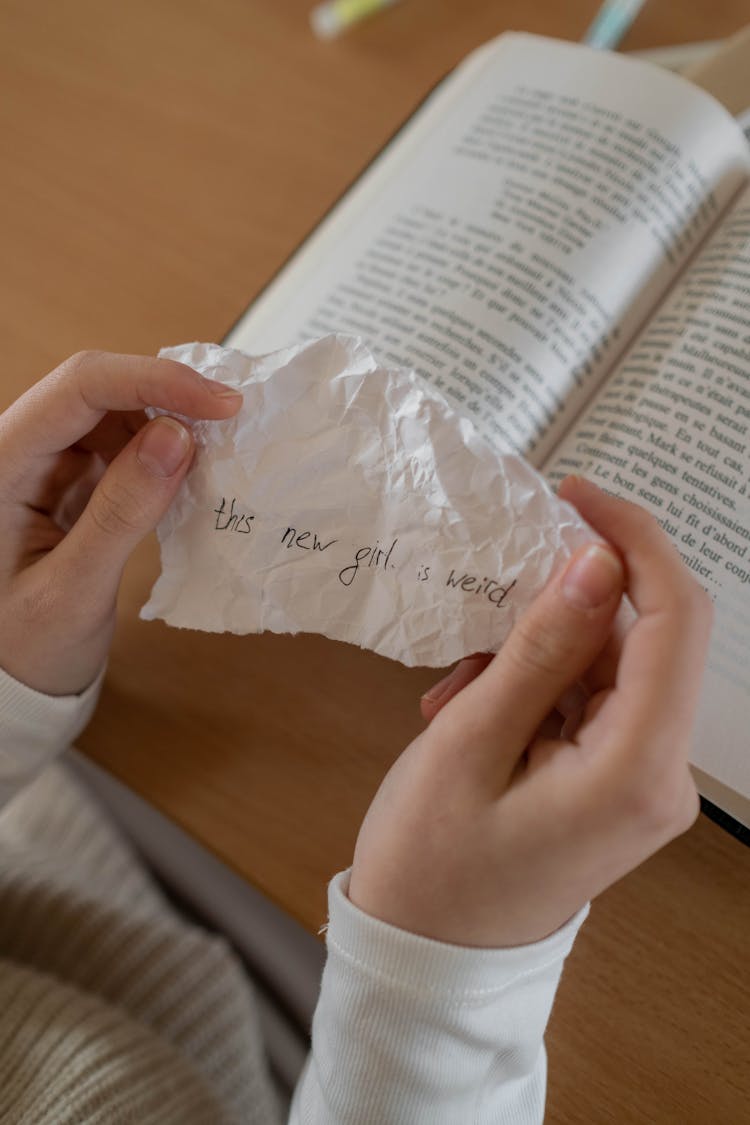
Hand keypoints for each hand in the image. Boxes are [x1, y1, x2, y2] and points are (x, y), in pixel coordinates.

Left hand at [0, 350, 241, 694]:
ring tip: (219, 450)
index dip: (153, 380)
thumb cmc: (23, 646)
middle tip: (233, 419)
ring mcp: (44, 464)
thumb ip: (121, 514)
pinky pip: (120, 445)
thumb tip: (178, 437)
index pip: (79, 387)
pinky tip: (192, 472)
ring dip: (169, 423)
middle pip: (99, 389)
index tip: (218, 402)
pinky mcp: (69, 481)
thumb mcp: (73, 590)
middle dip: (168, 396)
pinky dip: (161, 453)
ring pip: (114, 413)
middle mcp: (17, 450)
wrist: (7, 682)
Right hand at [348, 478, 711, 946]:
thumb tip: (596, 561)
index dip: (633, 540)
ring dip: (535, 652)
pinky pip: (591, 699)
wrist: (429, 960)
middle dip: (567, 604)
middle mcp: (662, 774)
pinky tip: (474, 708)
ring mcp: (643, 780)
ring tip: (460, 689)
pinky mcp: (618, 780)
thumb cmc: (432, 865)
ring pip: (609, 663)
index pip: (675, 619)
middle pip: (645, 636)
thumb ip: (541, 647)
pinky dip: (536, 686)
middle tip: (490, 603)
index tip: (572, 496)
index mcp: (637, 770)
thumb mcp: (470, 741)